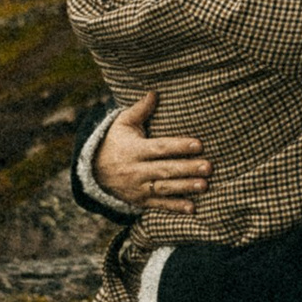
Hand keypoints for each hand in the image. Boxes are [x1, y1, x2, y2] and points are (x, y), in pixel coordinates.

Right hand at [92, 88, 211, 209]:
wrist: (93, 171)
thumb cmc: (114, 142)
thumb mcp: (122, 124)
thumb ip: (140, 110)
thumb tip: (154, 93)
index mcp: (134, 150)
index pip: (159, 148)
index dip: (179, 146)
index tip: (199, 144)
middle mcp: (135, 170)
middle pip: (164, 169)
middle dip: (187, 169)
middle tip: (208, 167)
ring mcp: (137, 188)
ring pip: (164, 188)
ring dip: (185, 187)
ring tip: (204, 185)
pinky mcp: (140, 201)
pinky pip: (159, 205)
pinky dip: (175, 207)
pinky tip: (192, 208)